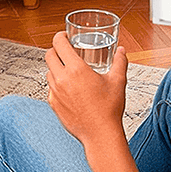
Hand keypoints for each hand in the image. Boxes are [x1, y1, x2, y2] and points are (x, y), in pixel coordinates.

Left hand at [44, 31, 127, 147]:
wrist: (100, 134)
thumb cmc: (109, 109)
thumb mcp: (118, 81)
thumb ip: (119, 62)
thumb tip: (121, 51)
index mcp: (76, 69)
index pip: (58, 44)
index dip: (59, 36)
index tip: (64, 36)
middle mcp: (62, 79)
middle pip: (49, 55)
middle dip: (56, 50)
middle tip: (65, 51)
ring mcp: (55, 92)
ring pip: (49, 72)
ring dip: (56, 67)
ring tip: (68, 69)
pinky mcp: (53, 104)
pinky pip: (50, 88)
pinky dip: (56, 84)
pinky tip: (68, 88)